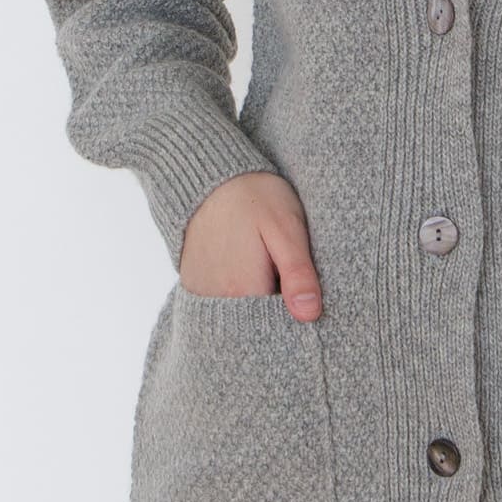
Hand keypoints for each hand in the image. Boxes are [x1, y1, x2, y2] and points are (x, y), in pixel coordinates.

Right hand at [177, 172, 323, 319]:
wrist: (209, 174)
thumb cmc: (254, 197)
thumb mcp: (286, 228)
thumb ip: (297, 273)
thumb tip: (309, 315)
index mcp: (244, 289)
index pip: (277, 328)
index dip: (295, 317)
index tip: (304, 298)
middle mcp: (216, 299)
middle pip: (256, 325)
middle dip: (277, 313)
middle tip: (286, 276)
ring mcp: (201, 292)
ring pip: (239, 316)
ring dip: (257, 304)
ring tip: (266, 269)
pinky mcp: (193, 284)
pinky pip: (220, 305)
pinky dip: (238, 298)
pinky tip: (249, 271)